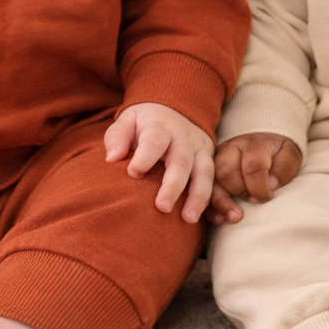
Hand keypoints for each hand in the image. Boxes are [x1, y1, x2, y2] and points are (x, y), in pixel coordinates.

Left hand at [103, 103, 214, 223]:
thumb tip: (112, 158)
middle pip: (181, 162)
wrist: (176, 109)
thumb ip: (117, 136)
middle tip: (162, 208)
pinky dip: (216, 201)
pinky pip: (216, 182)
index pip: (155, 141)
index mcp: (161, 127)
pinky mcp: (210, 161)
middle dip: (173, 186)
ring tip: (188, 219)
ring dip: (198, 197)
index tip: (133, 172)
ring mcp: (200, 150)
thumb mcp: (128, 120)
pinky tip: (216, 219)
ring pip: (204, 173)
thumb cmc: (146, 123)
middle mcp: (184, 139)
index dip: (145, 157)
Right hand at [204, 132, 301, 225]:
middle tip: (253, 203)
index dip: (259, 187)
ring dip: (221, 202)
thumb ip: (284, 167)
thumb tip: (271, 185)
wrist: (265, 142)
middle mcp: (231, 149)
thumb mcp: (290, 154)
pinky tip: (220, 219)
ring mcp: (217, 161)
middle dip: (238, 191)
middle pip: (226, 171)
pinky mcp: (210, 173)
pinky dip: (210, 207)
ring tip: (234, 218)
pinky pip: (203, 191)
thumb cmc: (278, 153)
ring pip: (211, 181)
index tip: (267, 198)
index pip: (252, 165)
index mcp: (253, 144)